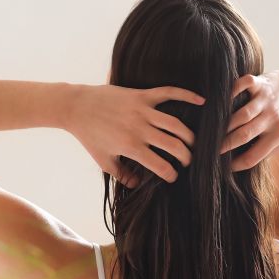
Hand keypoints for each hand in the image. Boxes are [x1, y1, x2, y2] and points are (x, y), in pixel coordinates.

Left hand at [65, 84, 204, 186]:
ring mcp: (142, 110)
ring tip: (193, 143)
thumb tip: (137, 185)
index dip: (171, 175)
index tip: (173, 177)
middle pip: (174, 145)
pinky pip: (169, 93)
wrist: (76, 106)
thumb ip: (121, 174)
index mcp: (130, 147)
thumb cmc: (89, 136)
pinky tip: (202, 100)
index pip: (160, 166)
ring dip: (189, 136)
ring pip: (176, 124)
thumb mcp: (103, 160)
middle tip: (188, 161)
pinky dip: (187, 95)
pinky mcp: (141, 95)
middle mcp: (139, 129)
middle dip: (186, 157)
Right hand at [219, 64, 278, 170]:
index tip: (224, 167)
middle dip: (223, 145)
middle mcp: (273, 118)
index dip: (236, 165)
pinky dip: (231, 92)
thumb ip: (268, 149)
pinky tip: (221, 102)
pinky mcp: (261, 82)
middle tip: (209, 150)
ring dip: (223, 125)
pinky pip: (242, 86)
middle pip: (243, 136)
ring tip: (211, 132)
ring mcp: (266, 100)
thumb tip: (243, 161)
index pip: (253, 156)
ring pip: (240, 115)